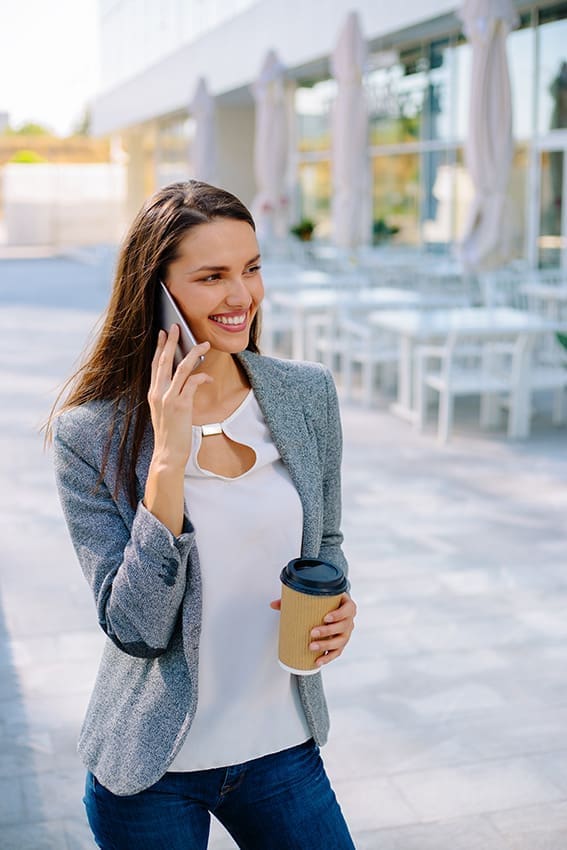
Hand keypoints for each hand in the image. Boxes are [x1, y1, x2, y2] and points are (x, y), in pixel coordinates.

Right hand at [148, 325, 211, 466]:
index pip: (155, 365)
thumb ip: (169, 397)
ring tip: (203, 344)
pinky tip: (209, 377)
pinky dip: (202, 377)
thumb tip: (182, 384)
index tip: (164, 333)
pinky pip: (193, 383)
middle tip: (177, 326)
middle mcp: (158, 393)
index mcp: (153, 393)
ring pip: (181, 368)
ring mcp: (168, 398)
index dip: (159, 348)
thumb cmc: (170, 435)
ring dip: (193, 353)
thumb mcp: (165, 412)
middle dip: (171, 342)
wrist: (168, 454)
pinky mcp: (181, 405)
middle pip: (164, 361)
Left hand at [270, 593, 356, 667]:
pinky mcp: (341, 644)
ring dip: (326, 646)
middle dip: (328, 631)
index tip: (325, 617)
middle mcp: (349, 620)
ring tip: (312, 647)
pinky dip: (327, 658)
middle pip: (343, 627)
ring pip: (340, 641)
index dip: (338, 614)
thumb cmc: (326, 602)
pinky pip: (337, 653)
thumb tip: (273, 604)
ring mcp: (346, 633)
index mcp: (346, 605)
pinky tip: (318, 661)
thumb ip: (295, 599)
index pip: (348, 609)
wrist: (334, 608)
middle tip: (312, 633)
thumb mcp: (316, 597)